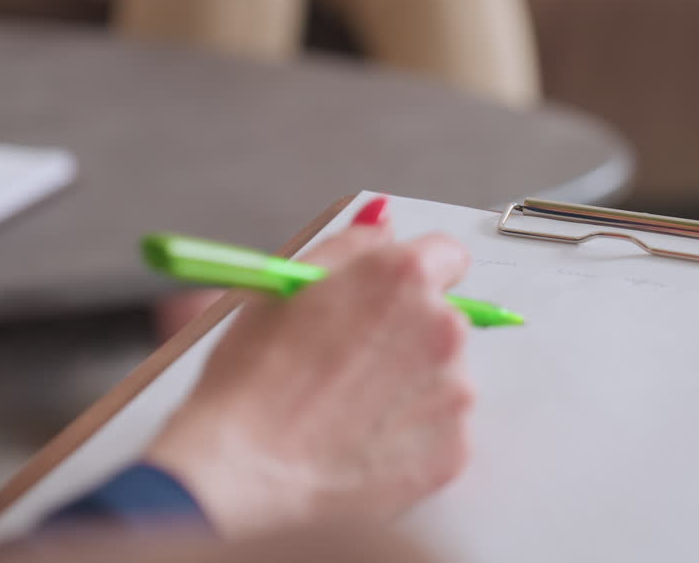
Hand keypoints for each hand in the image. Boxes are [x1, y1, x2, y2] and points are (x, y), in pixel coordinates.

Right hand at [146, 197, 474, 536]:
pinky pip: (440, 432)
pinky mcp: (453, 450)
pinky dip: (409, 436)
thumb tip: (380, 223)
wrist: (245, 476)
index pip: (446, 255)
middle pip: (443, 317)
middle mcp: (441, 329)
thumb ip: (348, 245)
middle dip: (405, 333)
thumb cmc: (252, 383)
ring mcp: (453, 393)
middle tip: (346, 362)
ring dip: (407, 385)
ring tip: (344, 410)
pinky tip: (358, 443)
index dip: (409, 277)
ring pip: (442, 377)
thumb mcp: (283, 286)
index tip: (388, 297)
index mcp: (401, 278)